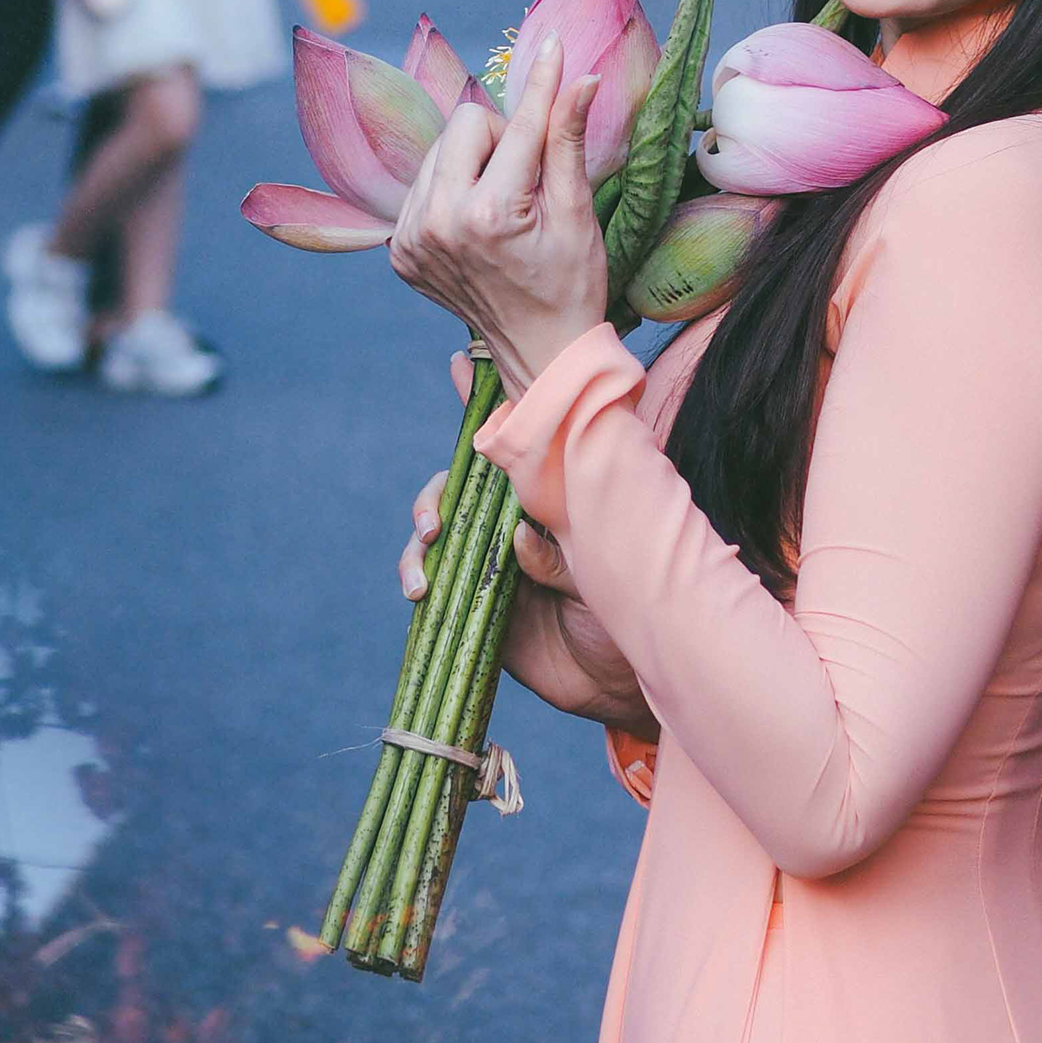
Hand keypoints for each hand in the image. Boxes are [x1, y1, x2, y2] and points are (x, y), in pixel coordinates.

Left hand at [387, 33, 609, 396]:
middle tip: (530, 173)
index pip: (516, 127)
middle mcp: (438, 224)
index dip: (542, 86)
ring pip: (439, 153)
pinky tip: (479, 221)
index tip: (555, 47)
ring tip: (505, 200)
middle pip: (463, 126)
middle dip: (501, 135)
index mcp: (488, 214)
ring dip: (474, 161)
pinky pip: (423, 188)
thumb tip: (580, 79)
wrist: (539, 354)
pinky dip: (453, 190)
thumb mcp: (577, 213)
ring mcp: (411, 240)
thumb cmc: (570, 286)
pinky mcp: (400, 252)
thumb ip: (567, 141)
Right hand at [401, 352, 649, 727]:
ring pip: (434, 534)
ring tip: (428, 548)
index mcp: (546, 502)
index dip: (483, 406)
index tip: (460, 365)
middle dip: (436, 494)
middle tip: (436, 518)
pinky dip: (415, 576)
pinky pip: (430, 583)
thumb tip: (517, 538)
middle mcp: (508, 525)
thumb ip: (563, 551)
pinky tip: (421, 588)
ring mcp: (485, 564)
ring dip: (419, 537)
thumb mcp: (606, 567)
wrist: (622, 677)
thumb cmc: (626, 608)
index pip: (513, 447)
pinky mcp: (468, 604)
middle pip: (457, 490)